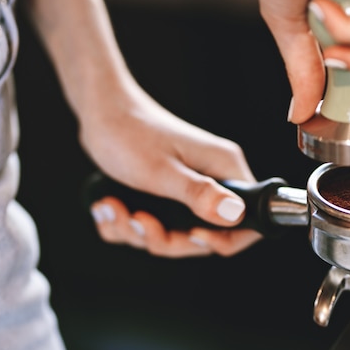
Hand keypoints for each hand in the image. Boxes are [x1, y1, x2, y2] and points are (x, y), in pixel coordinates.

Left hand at [83, 80, 261, 257]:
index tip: (191, 235)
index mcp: (224, 169)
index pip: (248, 219)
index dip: (224, 239)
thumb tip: (236, 213)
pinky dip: (128, 225)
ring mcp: (191, 186)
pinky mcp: (169, 192)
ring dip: (139, 231)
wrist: (101, 110)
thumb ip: (198, 194)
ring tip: (113, 207)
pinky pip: (156, 225)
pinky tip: (110, 206)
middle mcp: (213, 179)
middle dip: (167, 239)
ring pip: (176, 234)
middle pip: (207, 234)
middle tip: (138, 220)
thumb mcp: (161, 171)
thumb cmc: (129, 133)